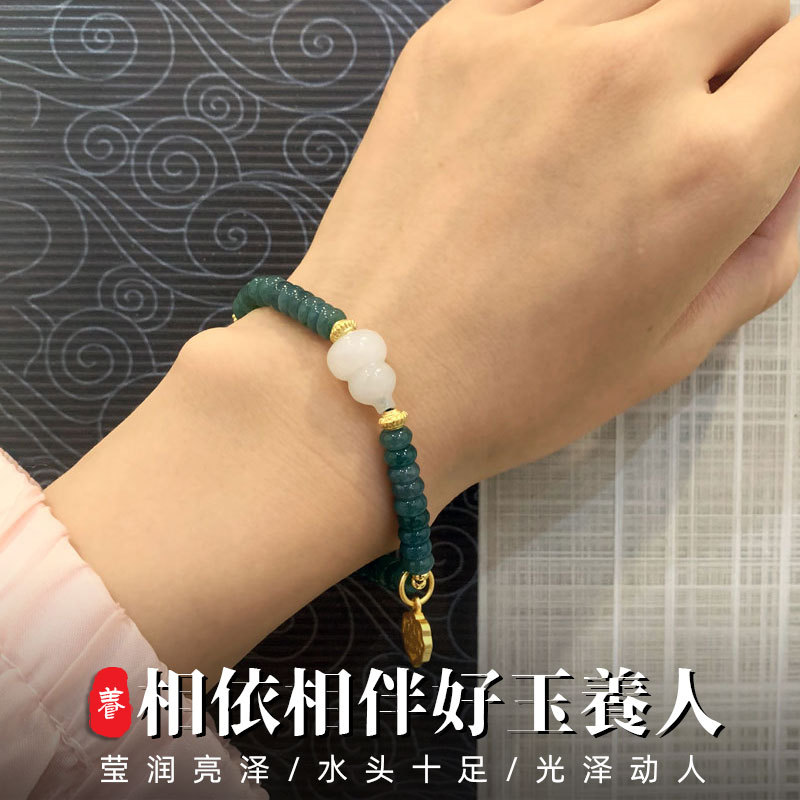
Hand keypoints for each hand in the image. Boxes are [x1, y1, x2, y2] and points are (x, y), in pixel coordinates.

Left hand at [278, 0, 799, 498]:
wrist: (374, 375)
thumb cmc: (515, 384)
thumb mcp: (671, 348)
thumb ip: (763, 251)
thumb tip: (787, 176)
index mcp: (708, 169)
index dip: (785, 91)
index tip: (760, 117)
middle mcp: (632, 81)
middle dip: (738, 54)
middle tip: (688, 121)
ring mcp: (535, 46)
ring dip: (653, 39)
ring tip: (603, 125)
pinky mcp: (455, 39)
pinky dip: (570, 32)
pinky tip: (541, 102)